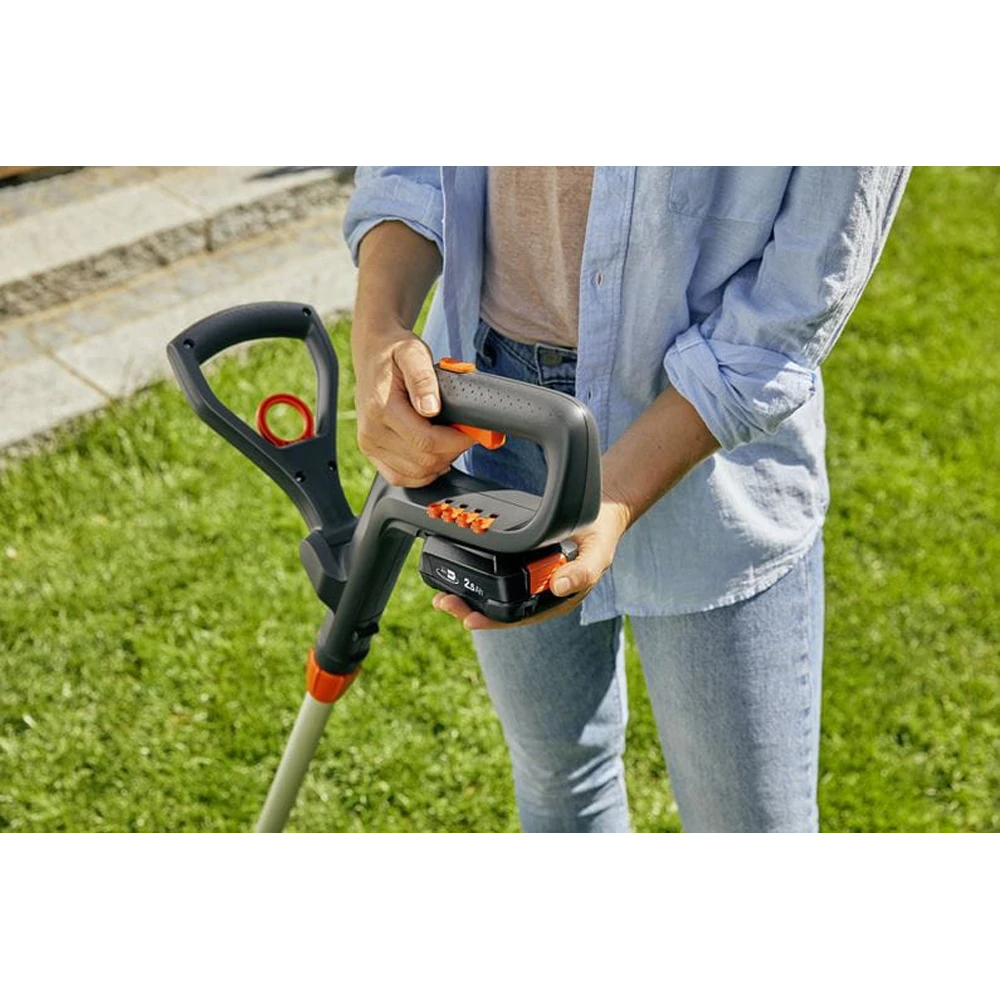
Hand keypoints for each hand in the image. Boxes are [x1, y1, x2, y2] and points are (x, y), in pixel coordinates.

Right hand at [353, 325, 473, 486]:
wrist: (373, 354)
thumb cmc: (395, 352)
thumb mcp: (413, 352)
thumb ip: (423, 378)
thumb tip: (431, 407)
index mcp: (381, 408)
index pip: (426, 441)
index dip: (457, 441)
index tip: (473, 431)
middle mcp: (371, 431)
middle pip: (424, 461)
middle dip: (452, 451)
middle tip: (464, 433)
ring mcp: (369, 444)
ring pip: (415, 474)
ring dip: (440, 462)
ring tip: (449, 440)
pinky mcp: (371, 452)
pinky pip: (399, 477)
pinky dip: (423, 473)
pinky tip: (434, 455)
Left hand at [431, 498, 630, 629]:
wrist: (602, 512)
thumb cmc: (600, 534)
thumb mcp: (597, 552)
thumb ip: (583, 571)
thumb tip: (559, 587)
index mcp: (556, 600)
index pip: (520, 618)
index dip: (493, 622)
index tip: (469, 619)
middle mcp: (540, 594)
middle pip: (501, 610)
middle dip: (470, 609)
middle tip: (444, 603)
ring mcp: (530, 579)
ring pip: (495, 595)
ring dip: (469, 596)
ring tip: (443, 595)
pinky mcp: (522, 563)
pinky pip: (497, 576)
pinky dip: (477, 577)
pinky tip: (459, 573)